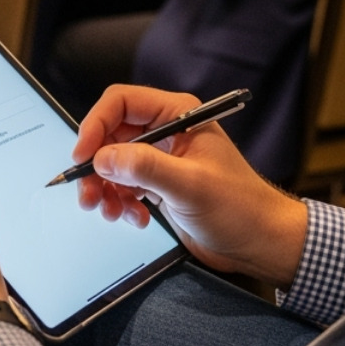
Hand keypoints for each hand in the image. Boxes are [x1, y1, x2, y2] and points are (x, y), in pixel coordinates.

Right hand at [71, 85, 307, 286]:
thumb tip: (103, 158)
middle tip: (88, 194)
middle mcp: (166, 132)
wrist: (261, 243)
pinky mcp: (159, 184)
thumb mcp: (191, 186)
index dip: (96, 124)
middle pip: (111, 135)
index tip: (83, 156)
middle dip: (96, 166)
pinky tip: (135, 219)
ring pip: (113, 163)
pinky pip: (124, 186)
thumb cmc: (240, 208)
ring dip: (105, 189)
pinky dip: (120, 203)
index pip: (121, 103)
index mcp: (178, 115)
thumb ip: (146, 168)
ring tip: (110, 212)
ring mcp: (161, 159)